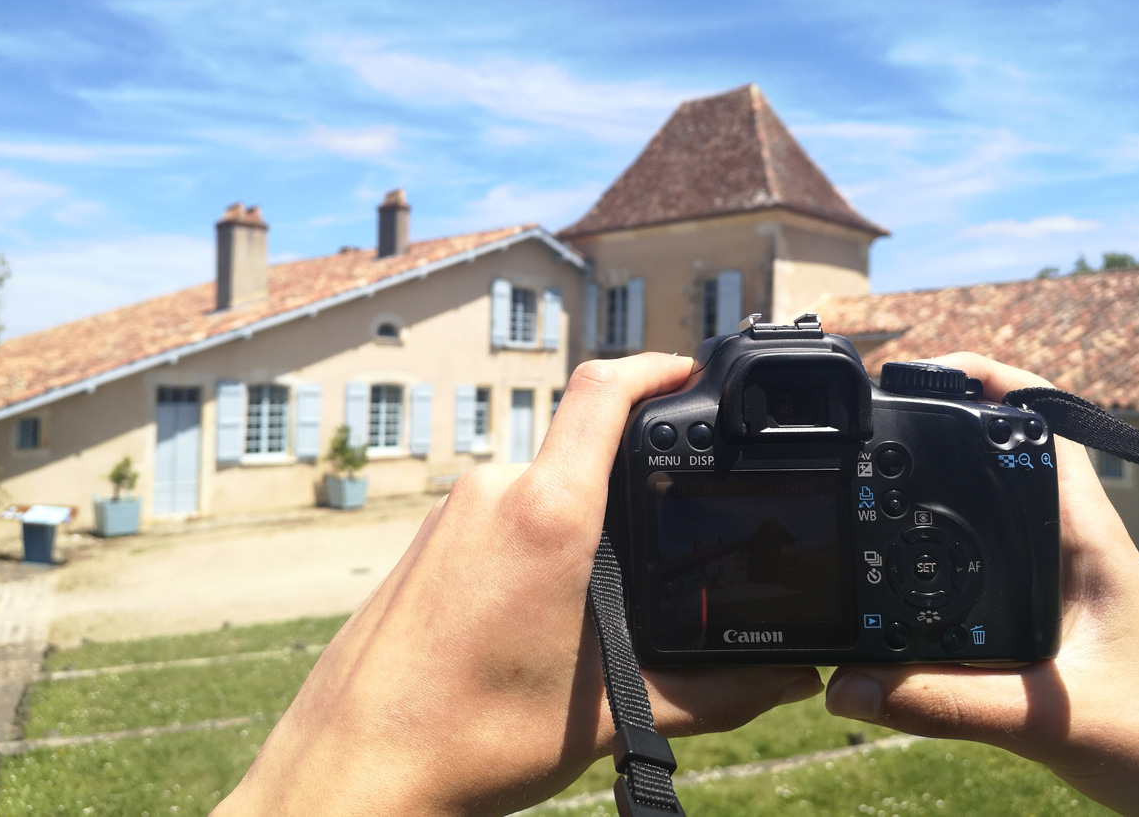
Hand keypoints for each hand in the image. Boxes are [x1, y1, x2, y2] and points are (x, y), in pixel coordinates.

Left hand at [216, 354, 821, 816]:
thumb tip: (785, 679)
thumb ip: (712, 691)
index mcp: (546, 515)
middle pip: (577, 448)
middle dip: (625, 480)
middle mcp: (491, 495)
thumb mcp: (610, 715)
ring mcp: (450, 516)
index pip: (604, 394)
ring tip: (597, 602)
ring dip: (577, 522)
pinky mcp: (424, 543)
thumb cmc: (470, 737)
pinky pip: (496, 517)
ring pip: (536, 488)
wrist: (354, 770)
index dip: (654, 367)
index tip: (687, 372)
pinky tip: (539, 615)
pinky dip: (534, 543)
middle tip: (661, 530)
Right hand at [826, 352, 1138, 815]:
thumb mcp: (1053, 724)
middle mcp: (1072, 543)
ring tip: (876, 474)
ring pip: (996, 501)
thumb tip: (851, 688)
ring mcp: (1061, 574)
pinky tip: (906, 568)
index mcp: (1083, 538)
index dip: (985, 380)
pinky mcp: (1049, 610)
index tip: (919, 373)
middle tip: (877, 418)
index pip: (1041, 425)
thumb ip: (950, 706)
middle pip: (1006, 449)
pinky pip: (988, 555)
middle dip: (942, 420)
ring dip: (944, 479)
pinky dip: (944, 543)